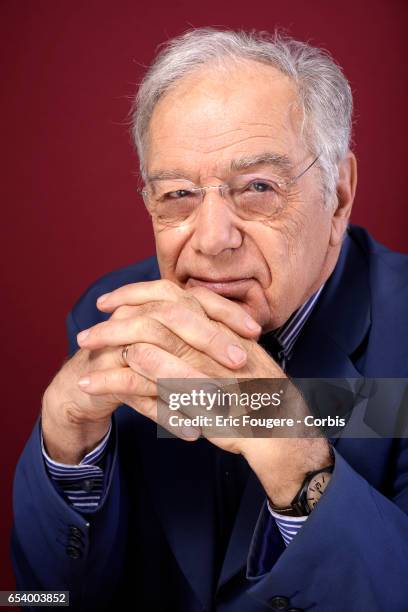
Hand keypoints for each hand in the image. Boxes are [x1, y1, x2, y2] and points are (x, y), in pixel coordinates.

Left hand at [77, 280, 331, 504]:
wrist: (283, 431)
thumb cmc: (262, 396)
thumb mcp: (243, 357)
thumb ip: (215, 340)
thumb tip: (186, 326)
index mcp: (224, 325)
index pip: (176, 295)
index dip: (140, 291)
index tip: (114, 298)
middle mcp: (215, 338)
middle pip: (157, 314)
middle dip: (119, 316)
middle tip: (91, 323)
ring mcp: (206, 365)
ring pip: (148, 342)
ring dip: (111, 343)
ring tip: (85, 348)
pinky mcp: (196, 396)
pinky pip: (148, 382)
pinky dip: (116, 380)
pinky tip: (95, 382)